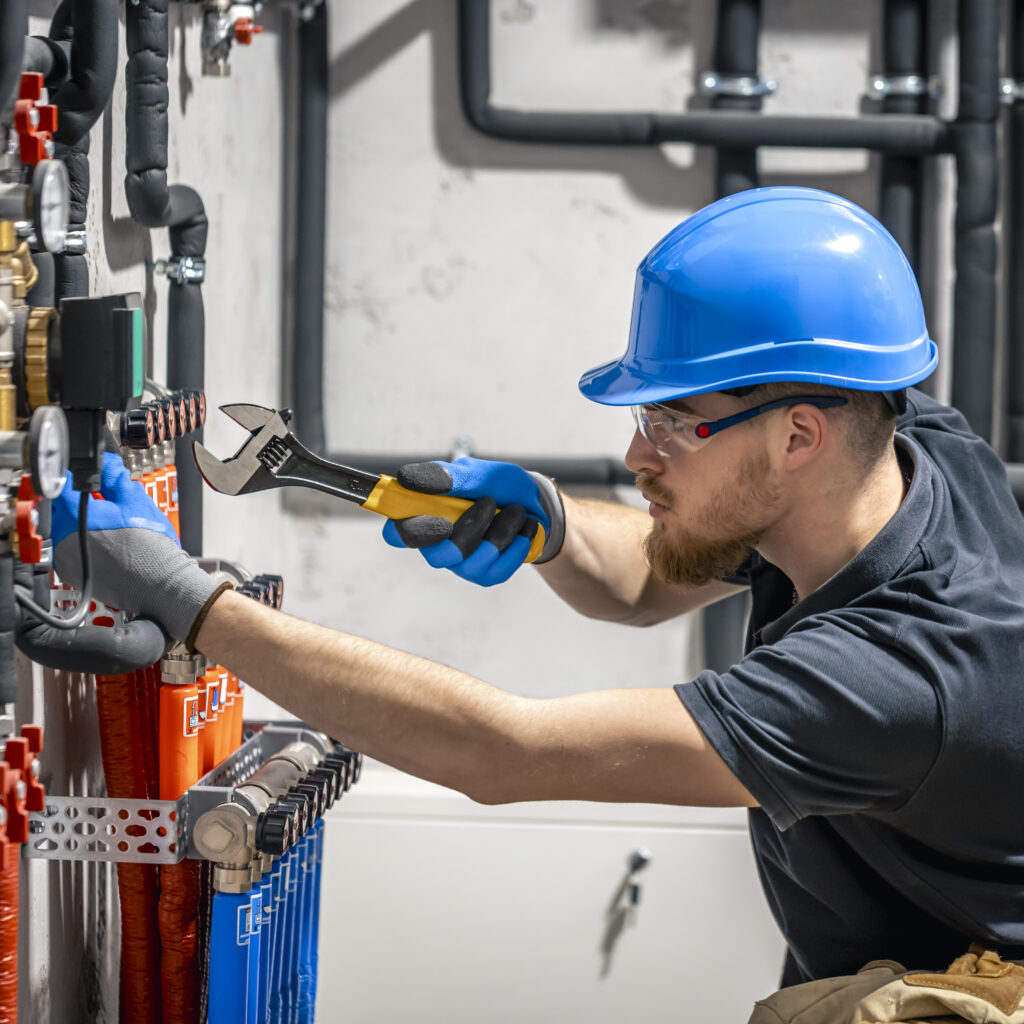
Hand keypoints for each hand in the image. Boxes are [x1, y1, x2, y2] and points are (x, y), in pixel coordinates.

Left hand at [52, 452, 223, 642]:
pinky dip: (85, 545)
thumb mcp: (136, 502)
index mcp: (74, 517)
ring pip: (68, 531)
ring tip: (111, 526)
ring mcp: (66, 560)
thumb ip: (116, 478)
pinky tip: (108, 545)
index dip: (75, 476)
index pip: (62, 485)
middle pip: (63, 510)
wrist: (159, 585)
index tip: (84, 475)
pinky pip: (73, 552)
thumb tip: (107, 466)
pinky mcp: (74, 576)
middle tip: (105, 501)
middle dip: (81, 502)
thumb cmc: (150, 548)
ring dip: (83, 524)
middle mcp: (62, 540)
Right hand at [382, 458, 564, 585]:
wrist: (535, 502)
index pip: (397, 533)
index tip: (438, 517)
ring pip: (470, 562)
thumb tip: (405, 478)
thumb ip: (444, 477)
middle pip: (436, 556)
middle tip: (488, 502)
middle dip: (468, 530)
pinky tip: (523, 529)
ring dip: (500, 531)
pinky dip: (516, 545)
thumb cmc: (496, 485)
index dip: (406, 531)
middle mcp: (437, 545)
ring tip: (515, 510)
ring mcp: (460, 564)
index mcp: (425, 516)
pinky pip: (497, 570)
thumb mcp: (475, 472)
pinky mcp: (485, 575)